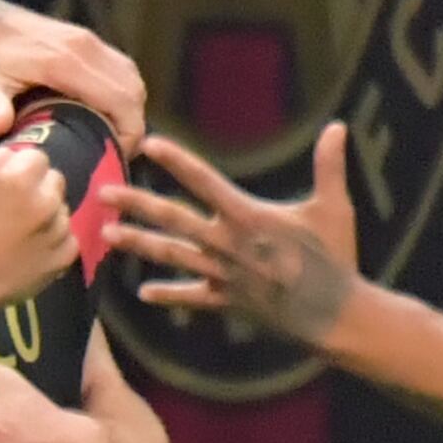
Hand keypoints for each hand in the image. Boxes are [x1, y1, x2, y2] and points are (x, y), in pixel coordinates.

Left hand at [0, 2, 146, 145]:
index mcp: (66, 62)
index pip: (120, 99)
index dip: (128, 132)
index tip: (116, 155)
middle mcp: (86, 47)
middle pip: (133, 90)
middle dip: (133, 125)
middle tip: (118, 151)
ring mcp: (89, 41)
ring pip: (131, 78)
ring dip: (131, 108)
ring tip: (115, 135)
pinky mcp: (87, 40)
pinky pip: (121, 68)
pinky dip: (123, 92)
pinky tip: (108, 112)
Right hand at [0, 146, 77, 318]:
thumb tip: (15, 155)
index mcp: (19, 179)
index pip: (38, 157)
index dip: (22, 168)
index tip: (9, 182)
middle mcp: (45, 202)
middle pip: (55, 180)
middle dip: (39, 187)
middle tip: (17, 205)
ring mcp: (58, 232)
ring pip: (62, 209)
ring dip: (48, 214)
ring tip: (22, 230)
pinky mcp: (64, 258)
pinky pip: (69, 238)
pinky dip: (55, 240)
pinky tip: (33, 247)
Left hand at [104, 125, 360, 344]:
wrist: (333, 316)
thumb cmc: (335, 259)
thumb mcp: (334, 208)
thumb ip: (330, 166)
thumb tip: (339, 126)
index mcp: (248, 216)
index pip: (203, 181)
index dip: (176, 161)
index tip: (149, 145)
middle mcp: (227, 244)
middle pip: (173, 218)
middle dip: (136, 204)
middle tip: (103, 192)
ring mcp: (223, 275)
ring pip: (172, 256)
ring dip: (139, 244)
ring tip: (108, 235)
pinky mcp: (227, 301)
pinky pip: (191, 297)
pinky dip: (168, 295)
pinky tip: (143, 294)